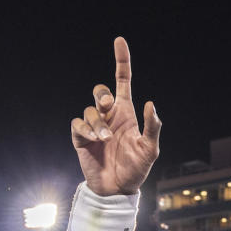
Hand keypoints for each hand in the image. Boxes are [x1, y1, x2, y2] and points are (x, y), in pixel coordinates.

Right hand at [71, 37, 161, 195]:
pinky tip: (94, 140)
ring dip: (97, 122)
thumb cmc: (136, 169)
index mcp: (126, 114)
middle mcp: (109, 117)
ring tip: (105, 138)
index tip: (120, 41)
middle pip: (100, 91)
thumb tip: (151, 104)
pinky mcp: (81, 138)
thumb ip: (153, 127)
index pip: (123, 81)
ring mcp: (94, 127)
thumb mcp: (150, 149)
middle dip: (101, 93)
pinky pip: (78, 124)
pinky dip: (85, 129)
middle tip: (108, 104)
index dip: (121, 61)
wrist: (118, 189)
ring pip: (89, 110)